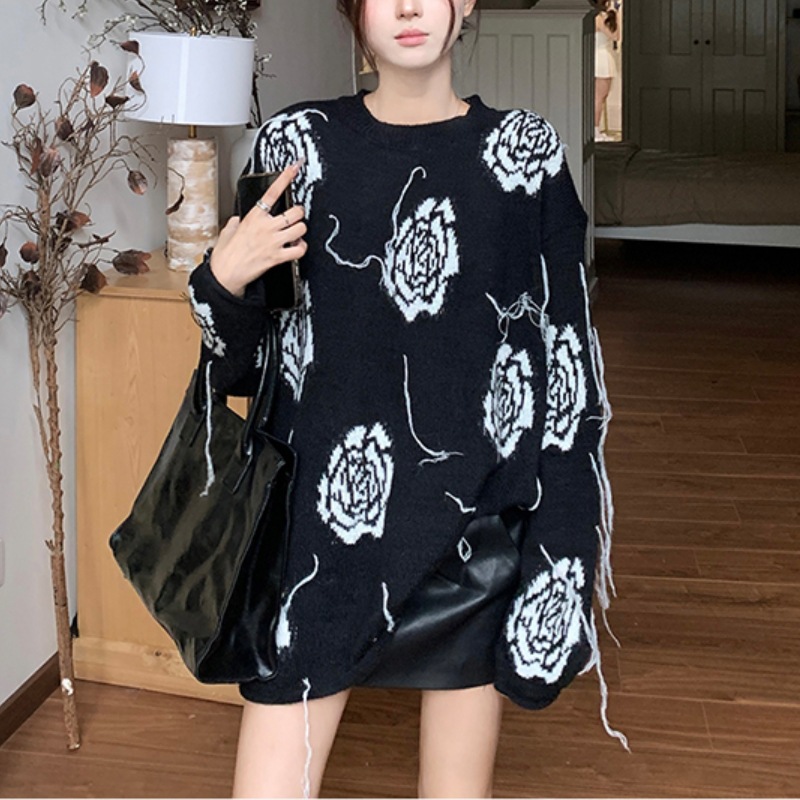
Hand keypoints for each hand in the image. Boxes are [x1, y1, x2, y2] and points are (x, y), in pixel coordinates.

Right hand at [210, 160, 307, 297]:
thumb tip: (238, 221)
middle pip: (295, 212)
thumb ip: (236, 223)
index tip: (294, 167)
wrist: (225, 274)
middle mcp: (266, 227)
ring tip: (296, 234)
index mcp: (254, 217)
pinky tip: (296, 248)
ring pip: (300, 228)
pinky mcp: (277, 257)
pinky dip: (301, 248)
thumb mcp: (227, 231)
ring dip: (301, 231)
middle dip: (299, 213)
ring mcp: (273, 241)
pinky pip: (299, 250)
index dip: (285, 178)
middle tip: (296, 217)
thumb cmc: (225, 255)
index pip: (272, 192)